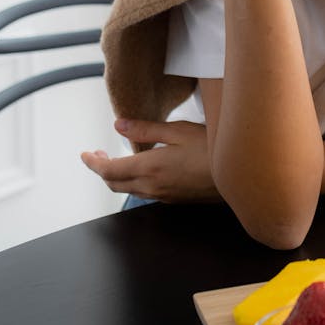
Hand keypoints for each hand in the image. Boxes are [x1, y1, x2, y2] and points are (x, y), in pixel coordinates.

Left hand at [81, 118, 219, 202]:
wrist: (240, 176)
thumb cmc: (215, 150)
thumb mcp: (180, 131)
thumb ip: (146, 129)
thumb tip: (119, 125)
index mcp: (151, 168)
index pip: (108, 171)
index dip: (92, 163)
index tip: (85, 154)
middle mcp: (153, 187)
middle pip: (114, 184)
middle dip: (101, 169)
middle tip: (98, 154)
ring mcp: (164, 196)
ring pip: (129, 190)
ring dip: (117, 176)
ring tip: (117, 159)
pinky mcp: (175, 199)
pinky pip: (145, 193)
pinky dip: (134, 181)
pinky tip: (144, 167)